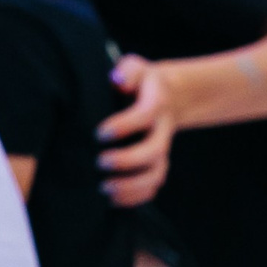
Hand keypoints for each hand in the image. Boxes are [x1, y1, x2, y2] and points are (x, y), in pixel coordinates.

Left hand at [97, 56, 174, 207]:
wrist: (166, 96)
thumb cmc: (139, 82)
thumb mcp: (135, 67)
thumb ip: (128, 71)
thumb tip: (118, 81)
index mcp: (156, 102)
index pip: (146, 114)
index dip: (125, 125)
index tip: (99, 133)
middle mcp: (161, 129)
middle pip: (154, 151)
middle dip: (127, 161)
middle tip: (100, 162)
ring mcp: (161, 150)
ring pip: (156, 174)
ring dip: (131, 186)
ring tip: (105, 188)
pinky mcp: (156, 165)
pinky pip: (152, 187)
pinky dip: (135, 198)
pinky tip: (113, 199)